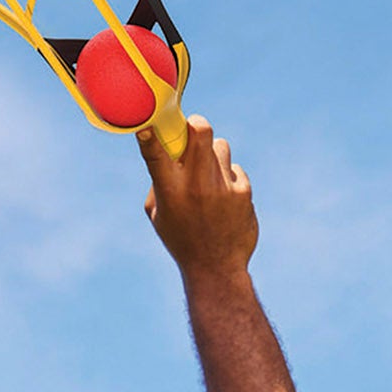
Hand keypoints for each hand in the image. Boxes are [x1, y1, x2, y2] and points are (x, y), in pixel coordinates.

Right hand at [140, 116, 257, 281]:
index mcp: (170, 191)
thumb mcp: (158, 215)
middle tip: (193, 130)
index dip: (150, 134)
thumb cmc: (181, 239)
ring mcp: (223, 187)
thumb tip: (167, 151)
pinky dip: (228, 178)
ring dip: (213, 154)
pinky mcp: (243, 192)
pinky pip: (234, 169)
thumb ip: (159, 182)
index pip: (156, 154)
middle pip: (201, 131)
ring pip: (220, 146)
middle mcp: (196, 185)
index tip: (147, 124)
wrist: (217, 268)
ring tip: (208, 174)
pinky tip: (223, 198)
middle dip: (196, 124)